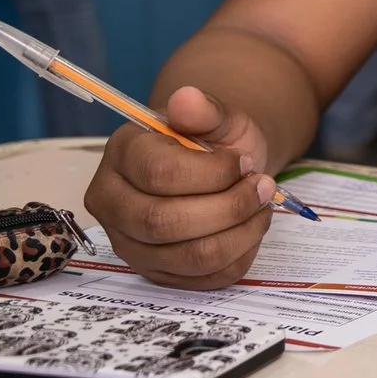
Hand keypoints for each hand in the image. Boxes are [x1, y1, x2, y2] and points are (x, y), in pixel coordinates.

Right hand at [81, 87, 279, 289]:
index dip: (213, 172)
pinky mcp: (156, 272)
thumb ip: (206, 110)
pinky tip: (249, 229)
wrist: (221, 170)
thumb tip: (186, 98)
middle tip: (263, 187)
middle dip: (229, 207)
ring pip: (188, 256)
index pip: (159, 174)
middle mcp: (113, 204)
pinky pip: (202, 279)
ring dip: (241, 233)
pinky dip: (239, 256)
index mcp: (122, 155)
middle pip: (165, 222)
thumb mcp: (219, 117)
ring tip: (261, 207)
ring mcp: (130, 244)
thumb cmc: (215, 143)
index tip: (243, 162)